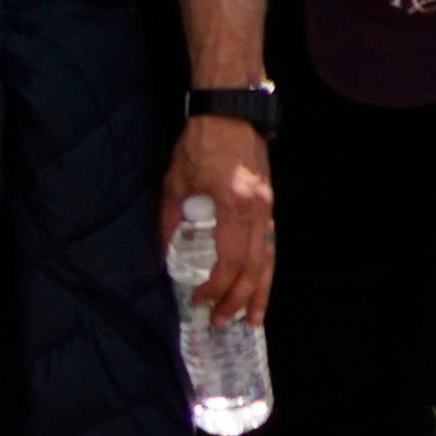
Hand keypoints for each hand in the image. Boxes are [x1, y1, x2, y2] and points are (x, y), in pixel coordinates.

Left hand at [166, 123, 274, 320]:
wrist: (231, 114)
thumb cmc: (199, 145)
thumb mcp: (175, 183)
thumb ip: (171, 222)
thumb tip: (164, 258)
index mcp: (233, 206)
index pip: (228, 261)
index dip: (214, 286)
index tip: (198, 301)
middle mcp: (258, 212)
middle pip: (253, 268)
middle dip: (238, 299)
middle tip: (223, 322)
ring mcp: (268, 209)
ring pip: (268, 261)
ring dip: (260, 292)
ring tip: (252, 319)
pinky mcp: (270, 205)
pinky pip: (270, 246)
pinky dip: (265, 270)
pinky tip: (260, 286)